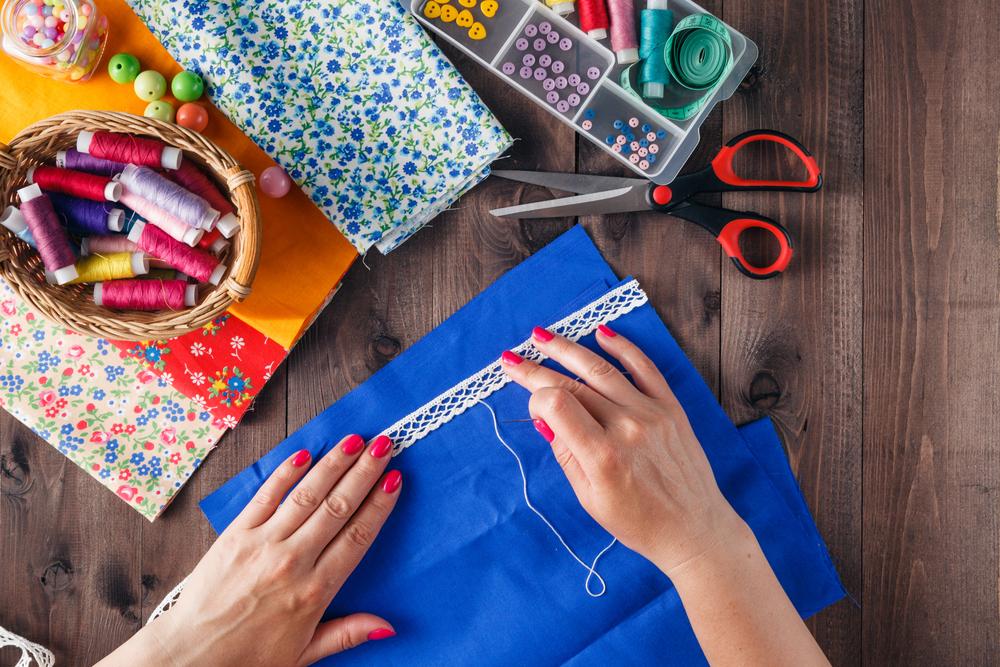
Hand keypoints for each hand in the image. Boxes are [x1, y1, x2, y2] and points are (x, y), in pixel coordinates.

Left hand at [99, 435, 402, 666]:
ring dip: (332, 464)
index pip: (357, 538)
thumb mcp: (303, 655)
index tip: (394, 481)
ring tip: (353, 441)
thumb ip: (346, 633)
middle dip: (364, 472)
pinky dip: (285, 474)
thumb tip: (387, 626)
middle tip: (383, 445)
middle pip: (337, 507)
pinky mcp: (235, 535)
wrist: (189, 657)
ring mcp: (262, 544)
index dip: (379, 506)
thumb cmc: (247, 659)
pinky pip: (266, 497)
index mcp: (314, 592)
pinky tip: (304, 454)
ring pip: (306, 495)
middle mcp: (292, 562)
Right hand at [500, 324, 742, 573]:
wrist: (694, 529)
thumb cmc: (639, 523)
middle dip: (536, 368)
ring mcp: (651, 414)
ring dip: (567, 349)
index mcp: (603, 456)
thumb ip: (565, 454)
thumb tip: (544, 417)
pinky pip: (644, 368)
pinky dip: (622, 347)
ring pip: (601, 369)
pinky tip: (600, 333)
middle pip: (573, 384)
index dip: (536, 398)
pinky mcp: (670, 408)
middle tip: (511, 357)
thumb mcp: (589, 498)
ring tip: (541, 336)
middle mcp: (627, 428)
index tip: (532, 406)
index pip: (557, 404)